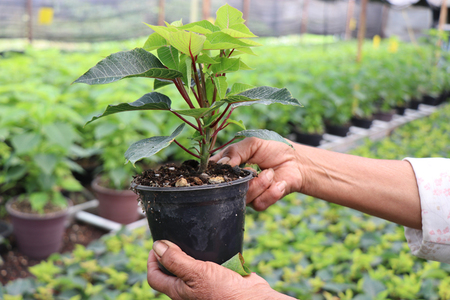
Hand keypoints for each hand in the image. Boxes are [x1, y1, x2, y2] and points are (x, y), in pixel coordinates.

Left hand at [147, 240, 292, 299]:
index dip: (152, 260)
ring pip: (190, 265)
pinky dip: (209, 253)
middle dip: (171, 253)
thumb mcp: (196, 274)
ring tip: (193, 238)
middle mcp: (189, 290)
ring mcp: (204, 284)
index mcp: (178, 292)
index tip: (157, 244)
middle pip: (171, 270)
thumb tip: (157, 246)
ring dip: (191, 252)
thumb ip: (175, 261)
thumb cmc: (224, 293)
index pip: (155, 277)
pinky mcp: (219, 278)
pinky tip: (213, 244)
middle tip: (175, 237)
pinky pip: (209, 264)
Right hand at [211, 138, 302, 210]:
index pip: (213, 171)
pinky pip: (258, 203)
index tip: (227, 167)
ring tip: (270, 172)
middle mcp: (234, 181)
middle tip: (253, 168)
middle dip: (242, 178)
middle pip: (225, 188)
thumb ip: (235, 151)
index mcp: (229, 164)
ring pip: (243, 196)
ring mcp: (246, 193)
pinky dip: (271, 192)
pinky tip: (278, 183)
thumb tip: (222, 164)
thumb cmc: (274, 148)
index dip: (216, 172)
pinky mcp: (260, 202)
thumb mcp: (253, 143)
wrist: (297, 162)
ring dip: (260, 183)